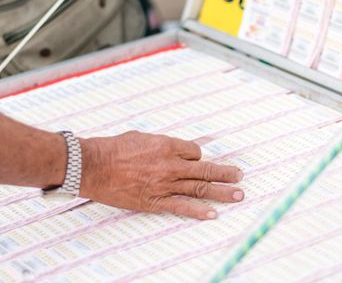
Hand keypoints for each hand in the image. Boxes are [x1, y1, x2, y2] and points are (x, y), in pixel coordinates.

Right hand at [78, 131, 243, 219]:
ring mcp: (164, 184)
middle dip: (225, 173)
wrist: (92, 165)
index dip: (196, 157)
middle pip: (205, 169)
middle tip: (239, 175)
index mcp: (168, 145)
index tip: (194, 161)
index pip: (195, 152)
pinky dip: (198, 211)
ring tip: (238, 194)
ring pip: (200, 187)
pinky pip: (181, 206)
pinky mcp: (155, 200)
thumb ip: (162, 143)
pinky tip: (212, 214)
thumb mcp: (142, 137)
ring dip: (221, 191)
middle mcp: (171, 164)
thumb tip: (176, 148)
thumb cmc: (114, 148)